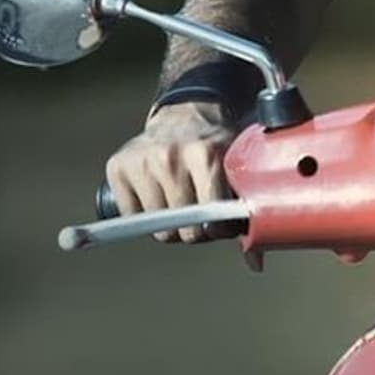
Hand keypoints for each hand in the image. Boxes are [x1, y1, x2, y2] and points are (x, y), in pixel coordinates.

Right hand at [104, 101, 240, 243]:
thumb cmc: (216, 145)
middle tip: (198, 216)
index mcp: (205, 155)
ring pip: (155, 226)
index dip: (216, 229)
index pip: (209, 217)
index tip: (218, 225)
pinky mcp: (118, 166)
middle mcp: (171, 156)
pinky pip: (131, 215)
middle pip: (181, 228)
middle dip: (192, 230)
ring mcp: (142, 161)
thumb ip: (244, 212)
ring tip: (179, 203)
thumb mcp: (236, 167)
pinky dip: (143, 215)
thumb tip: (256, 263)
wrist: (186, 111)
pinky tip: (156, 197)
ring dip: (168, 224)